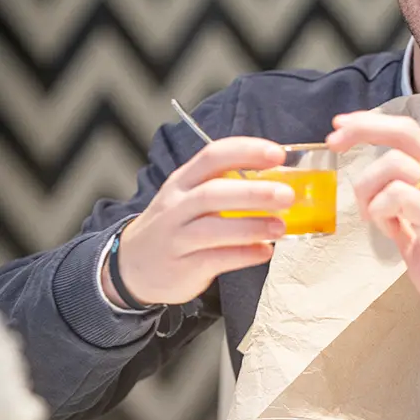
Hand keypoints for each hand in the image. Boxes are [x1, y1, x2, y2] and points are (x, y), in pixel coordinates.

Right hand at [102, 137, 294, 306]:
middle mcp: (176, 206)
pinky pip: (216, 260)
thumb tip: (280, 181)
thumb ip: (225, 187)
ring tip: (280, 226)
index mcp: (183, 181)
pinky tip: (265, 251)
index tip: (278, 154)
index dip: (246, 151)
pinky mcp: (182, 267)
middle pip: (212, 192)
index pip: (213, 156)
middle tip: (287, 195)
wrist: (133, 266)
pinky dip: (244, 255)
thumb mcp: (188, 197)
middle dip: (253, 192)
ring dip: (251, 226)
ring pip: (212, 228)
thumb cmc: (175, 226)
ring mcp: (177, 238)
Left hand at [326, 111, 419, 328]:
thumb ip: (401, 213)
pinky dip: (381, 208)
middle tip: (334, 142)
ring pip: (394, 164)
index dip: (372, 123)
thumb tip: (375, 203)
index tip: (340, 127)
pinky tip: (386, 228)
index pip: (407, 132)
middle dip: (364, 129)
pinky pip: (400, 196)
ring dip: (368, 188)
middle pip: (404, 132)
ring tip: (370, 217)